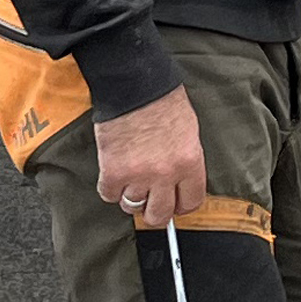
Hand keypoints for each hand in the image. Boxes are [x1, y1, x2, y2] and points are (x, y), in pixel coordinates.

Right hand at [94, 87, 207, 229]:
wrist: (133, 88)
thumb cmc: (163, 103)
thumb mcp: (189, 135)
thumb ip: (185, 163)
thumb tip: (177, 184)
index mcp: (189, 163)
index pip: (191, 202)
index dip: (181, 206)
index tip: (174, 204)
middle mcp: (165, 174)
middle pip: (161, 213)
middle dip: (156, 213)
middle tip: (150, 204)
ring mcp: (137, 174)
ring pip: (133, 206)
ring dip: (131, 198)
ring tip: (129, 185)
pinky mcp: (112, 171)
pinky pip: (109, 195)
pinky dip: (110, 190)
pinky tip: (113, 178)